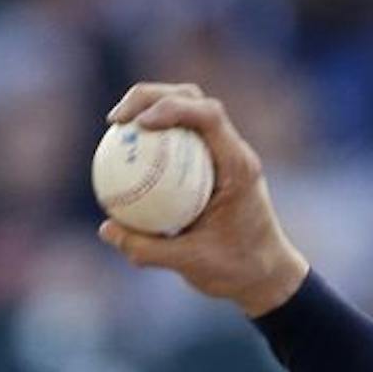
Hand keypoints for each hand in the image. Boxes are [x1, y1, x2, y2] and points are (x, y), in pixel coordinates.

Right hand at [95, 83, 309, 317]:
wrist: (265, 275)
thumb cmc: (238, 269)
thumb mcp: (192, 264)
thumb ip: (148, 249)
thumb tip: (107, 228)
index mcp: (239, 166)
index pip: (209, 116)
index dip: (171, 107)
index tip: (138, 125)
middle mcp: (233, 152)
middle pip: (193, 99)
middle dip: (151, 96)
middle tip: (116, 120)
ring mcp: (222, 155)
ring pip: (186, 112)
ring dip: (150, 108)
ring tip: (116, 127)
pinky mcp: (210, 164)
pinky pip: (179, 139)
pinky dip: (152, 136)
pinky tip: (123, 152)